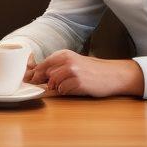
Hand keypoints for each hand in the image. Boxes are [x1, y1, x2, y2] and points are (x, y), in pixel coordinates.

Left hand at [29, 51, 143, 97]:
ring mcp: (73, 71)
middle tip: (54, 85)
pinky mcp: (79, 82)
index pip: (42, 64)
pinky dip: (66, 91)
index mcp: (64, 54)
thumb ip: (57, 67)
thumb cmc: (92, 70)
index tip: (34, 80)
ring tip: (68, 86)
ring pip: (53, 82)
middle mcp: (67, 61)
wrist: (112, 74)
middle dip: (47, 81)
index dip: (36, 74)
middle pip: (46, 74)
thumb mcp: (73, 62)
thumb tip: (36, 76)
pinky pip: (63, 90)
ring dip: (58, 87)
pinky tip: (75, 88)